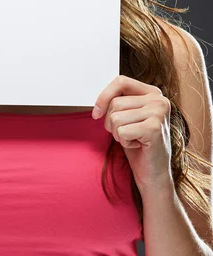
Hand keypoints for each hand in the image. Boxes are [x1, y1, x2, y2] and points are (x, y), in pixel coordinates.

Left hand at [92, 75, 173, 193]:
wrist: (153, 174)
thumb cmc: (138, 145)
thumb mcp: (126, 118)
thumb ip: (117, 102)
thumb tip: (96, 100)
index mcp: (153, 93)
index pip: (121, 81)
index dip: (104, 96)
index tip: (96, 113)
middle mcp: (159, 100)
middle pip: (115, 102)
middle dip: (111, 122)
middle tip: (127, 133)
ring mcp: (158, 113)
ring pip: (116, 117)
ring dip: (118, 133)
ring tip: (134, 139)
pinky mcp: (154, 128)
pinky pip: (121, 131)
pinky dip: (124, 142)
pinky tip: (138, 146)